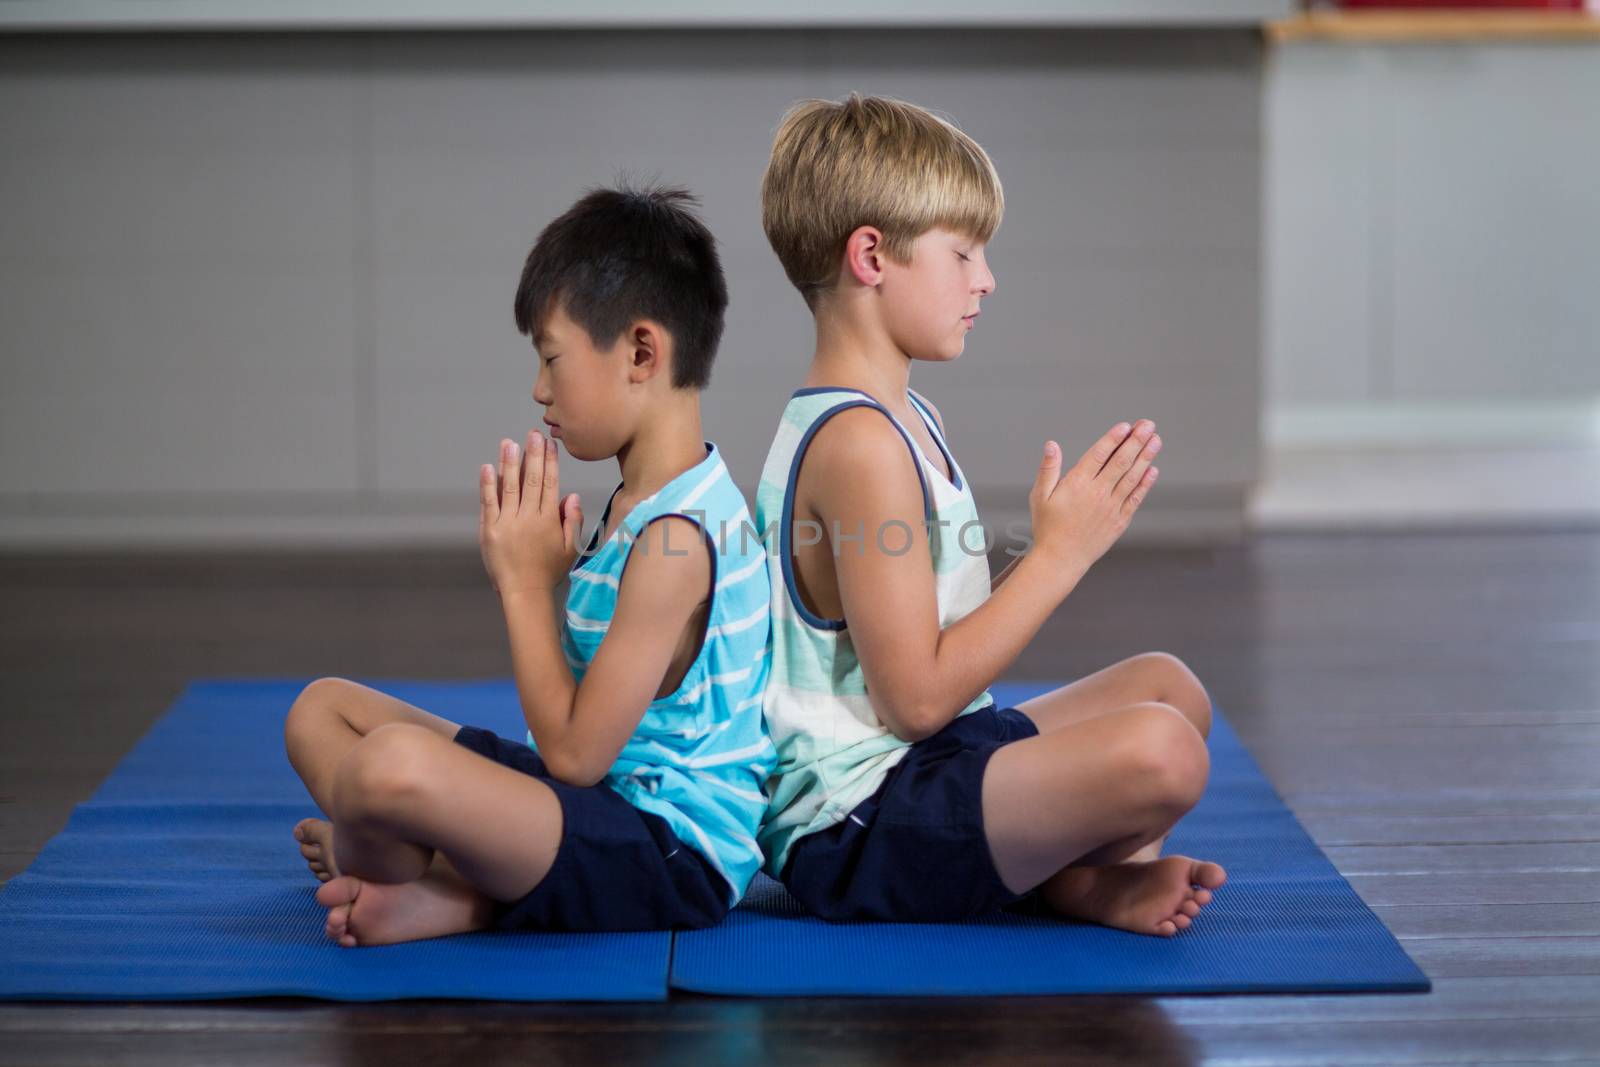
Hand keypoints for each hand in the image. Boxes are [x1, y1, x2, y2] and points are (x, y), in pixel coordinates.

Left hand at [479, 430, 583, 598]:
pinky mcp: (489, 530)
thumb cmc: (548, 570)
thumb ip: (573, 521)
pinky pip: (488, 503)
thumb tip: (571, 495)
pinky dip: (488, 485)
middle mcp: (528, 518)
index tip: (549, 444)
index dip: (550, 462)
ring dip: (510, 463)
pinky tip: (488, 468)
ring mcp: (507, 523)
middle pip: (532, 480)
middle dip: (532, 455)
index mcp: (548, 521)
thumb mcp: (570, 548)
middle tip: (533, 434)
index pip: (550, 484)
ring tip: (509, 443)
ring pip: (509, 487)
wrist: (524, 592)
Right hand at [1028, 419, 1160, 573]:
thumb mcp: (1040, 496)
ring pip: (1132, 477)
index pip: (1099, 455)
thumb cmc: (1048, 527)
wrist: (1061, 559)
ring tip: (1155, 440)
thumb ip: (1048, 469)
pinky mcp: (1119, 520)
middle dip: (1136, 441)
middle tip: (1148, 425)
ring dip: (1145, 457)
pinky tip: (1152, 470)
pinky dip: (1145, 483)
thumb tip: (1051, 445)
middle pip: (1121, 462)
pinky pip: (1135, 498)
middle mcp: (1097, 493)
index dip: (1113, 439)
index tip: (1126, 426)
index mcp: (1077, 484)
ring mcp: (1111, 507)